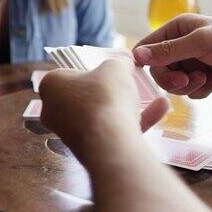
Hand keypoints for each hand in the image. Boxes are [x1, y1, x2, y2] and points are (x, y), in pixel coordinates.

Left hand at [39, 59, 169, 152]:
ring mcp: (70, 134)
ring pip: (102, 115)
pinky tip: (161, 108)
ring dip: (128, 106)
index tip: (110, 70)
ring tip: (153, 95)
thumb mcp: (116, 67)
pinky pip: (113, 131)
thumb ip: (120, 62)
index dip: (91, 69)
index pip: (68, 73)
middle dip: (110, 90)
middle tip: (129, 83)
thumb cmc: (104, 96)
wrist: (109, 140)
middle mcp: (54, 111)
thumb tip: (125, 61)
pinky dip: (136, 121)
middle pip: (86, 95)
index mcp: (51, 85)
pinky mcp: (90, 150)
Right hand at [133, 14, 211, 98]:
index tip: (151, 76)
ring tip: (207, 78)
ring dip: (189, 85)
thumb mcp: (200, 43)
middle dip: (171, 79)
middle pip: (158, 70)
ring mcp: (192, 63)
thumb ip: (168, 51)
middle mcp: (181, 45)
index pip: (147, 47)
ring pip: (173, 84)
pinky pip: (190, 92)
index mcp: (177, 28)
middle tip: (185, 81)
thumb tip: (136, 55)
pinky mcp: (203, 79)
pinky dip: (201, 90)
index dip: (146, 62)